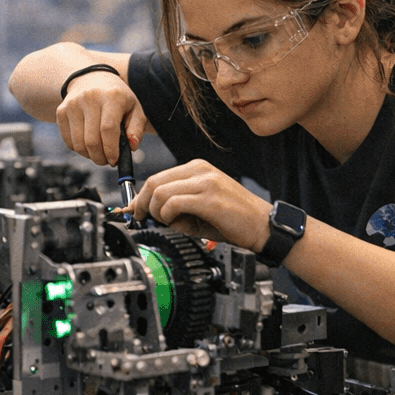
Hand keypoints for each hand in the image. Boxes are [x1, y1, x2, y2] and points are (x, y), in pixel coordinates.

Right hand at [55, 71, 146, 165]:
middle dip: (100, 157)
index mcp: (112, 96)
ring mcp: (73, 104)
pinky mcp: (61, 111)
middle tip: (106, 161)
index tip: (114, 160)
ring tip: (98, 153)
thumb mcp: (134, 107)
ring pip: (78, 143)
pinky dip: (78, 149)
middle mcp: (90, 98)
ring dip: (89, 155)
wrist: (92, 77)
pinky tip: (87, 144)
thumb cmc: (117, 97)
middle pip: (92, 140)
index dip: (111, 150)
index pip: (108, 129)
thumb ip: (137, 128)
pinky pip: (68, 141)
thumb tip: (131, 147)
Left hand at [129, 159, 270, 249]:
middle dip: (142, 204)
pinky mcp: (208, 197)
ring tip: (169, 223)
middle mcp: (200, 170)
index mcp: (197, 168)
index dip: (140, 196)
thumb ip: (175, 205)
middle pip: (154, 181)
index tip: (132, 210)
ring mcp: (204, 182)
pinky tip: (177, 223)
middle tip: (142, 219)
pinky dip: (168, 216)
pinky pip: (173, 203)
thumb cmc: (233, 219)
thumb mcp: (199, 207)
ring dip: (156, 212)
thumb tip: (149, 212)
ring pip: (160, 192)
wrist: (262, 226)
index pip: (158, 177)